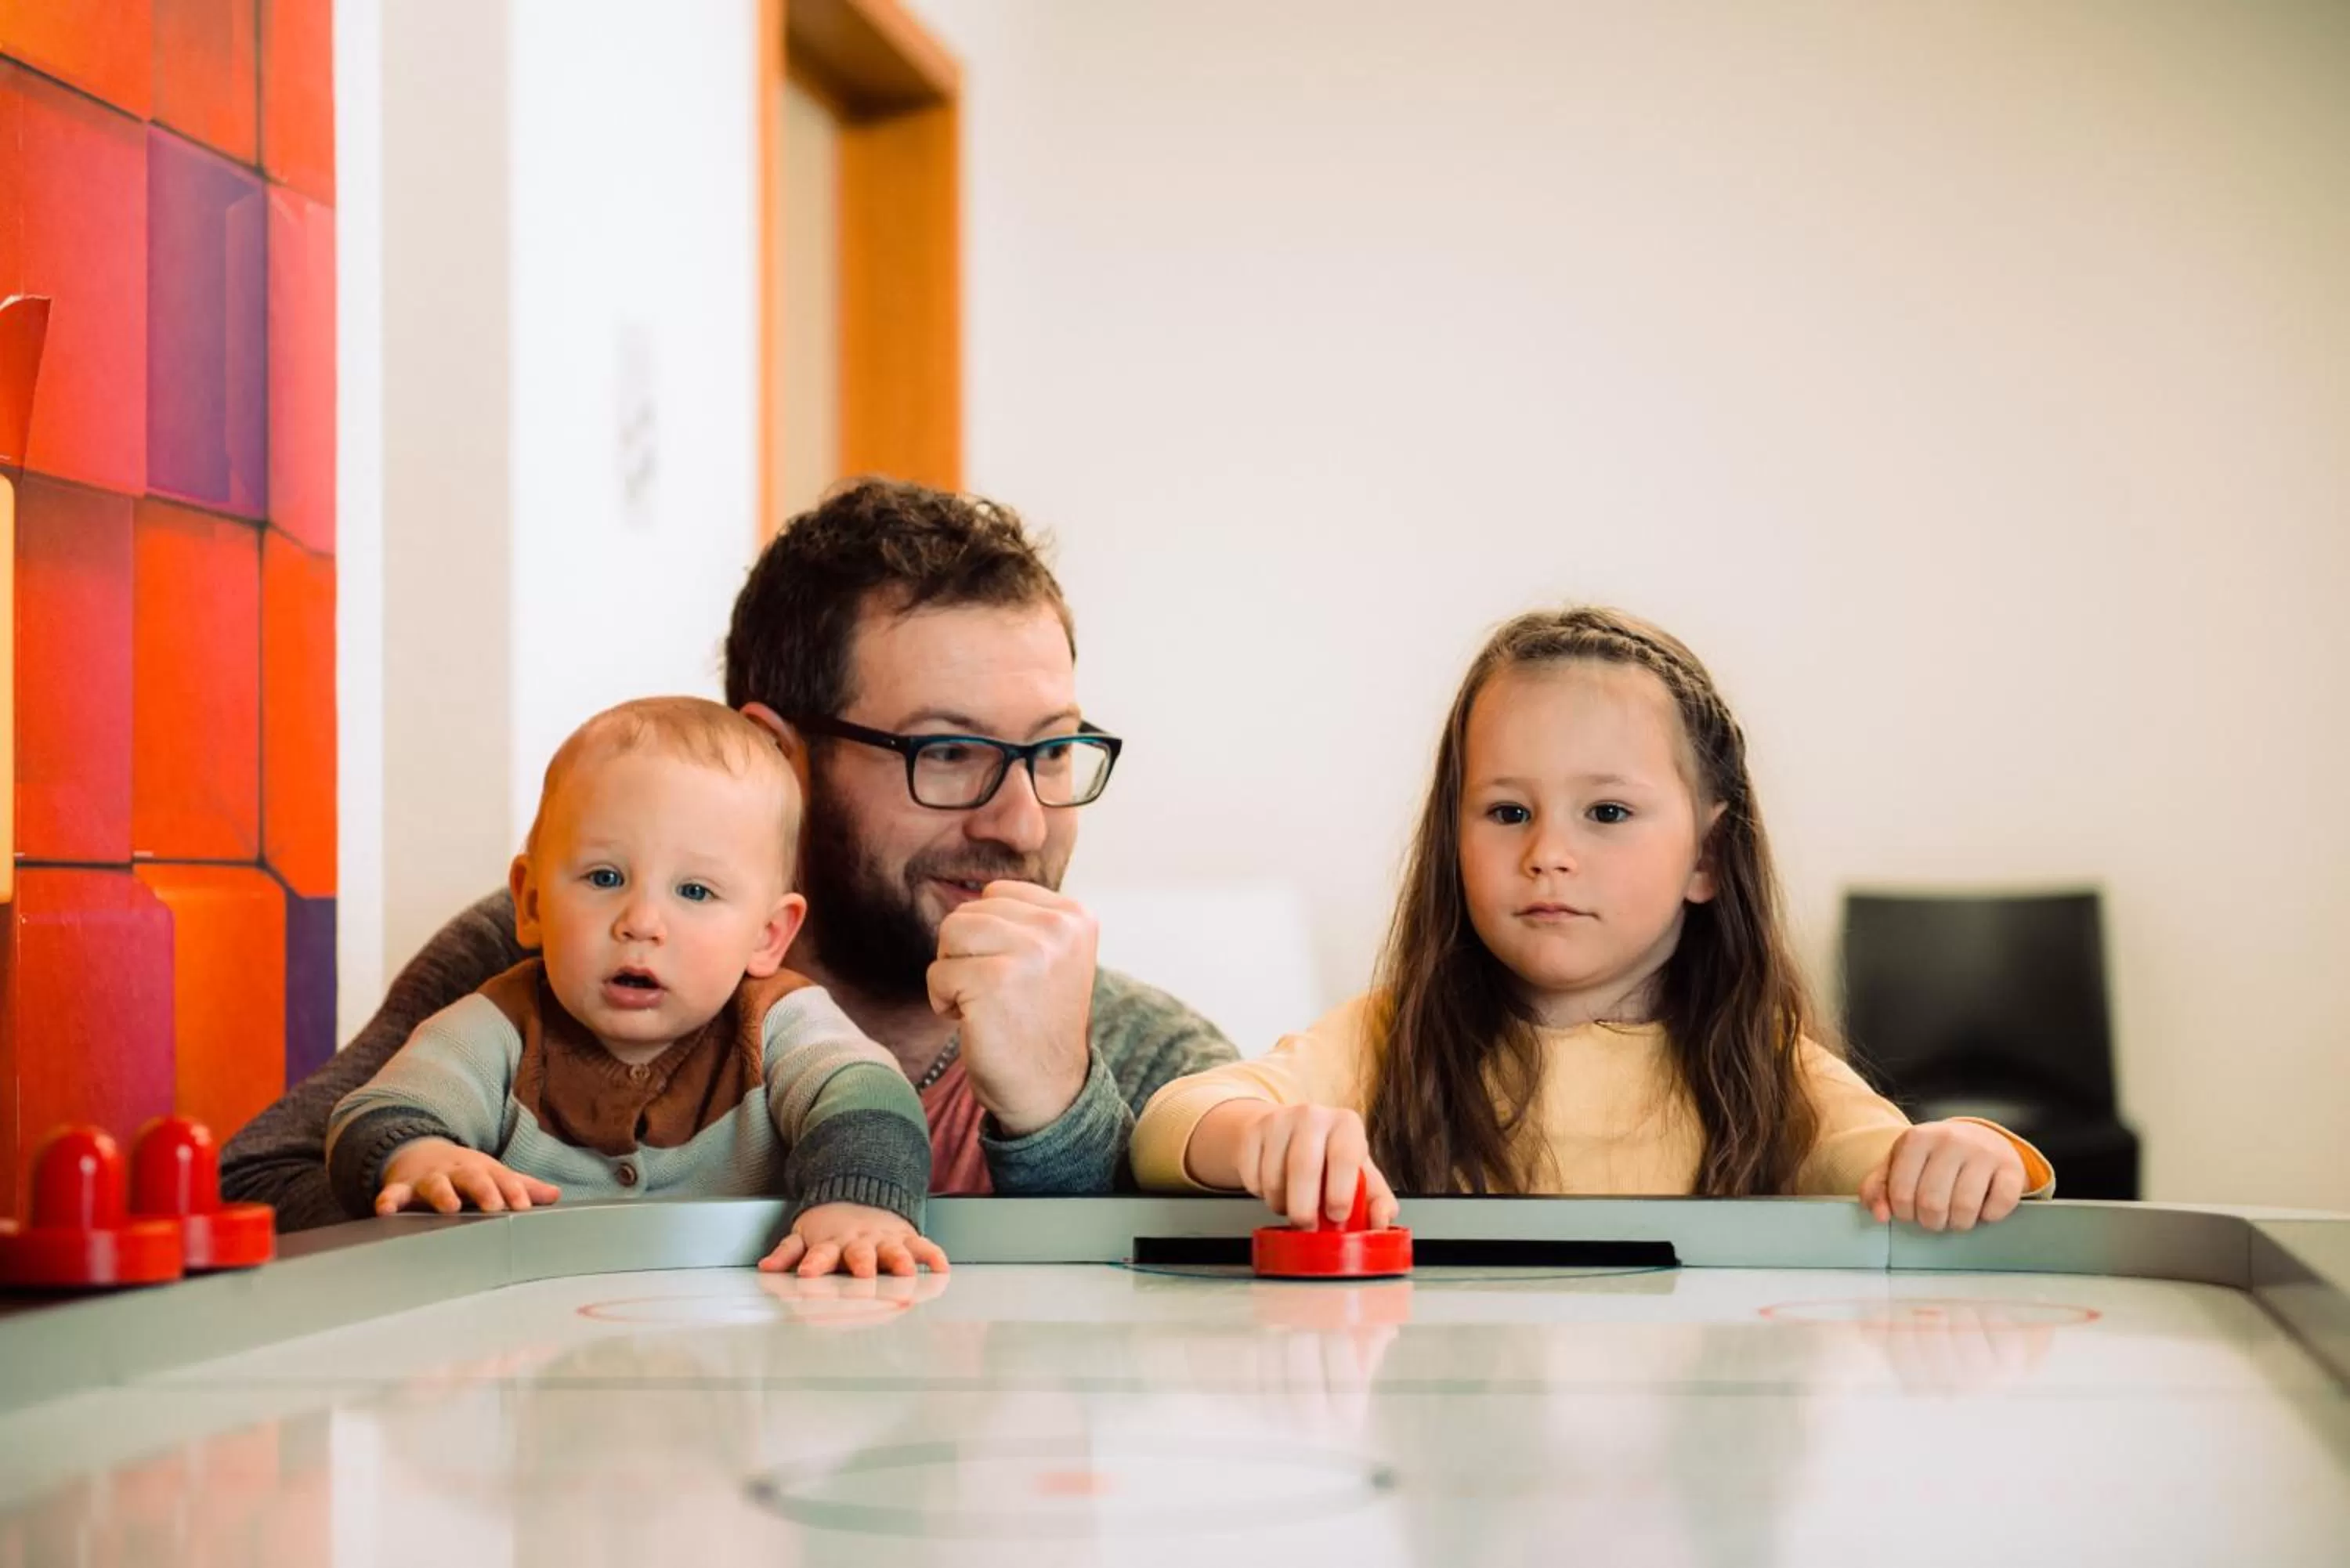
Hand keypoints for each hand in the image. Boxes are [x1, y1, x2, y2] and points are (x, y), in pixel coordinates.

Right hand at [377, 1137, 559, 1215]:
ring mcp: (428, 1178)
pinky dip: (388, 1200)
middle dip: (484, 1189)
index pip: (502, 1178)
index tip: (524, 1206)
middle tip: (495, 1206)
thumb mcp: (492, 1174)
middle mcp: (456, 1171)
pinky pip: (393, 1194)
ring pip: (435, 1184)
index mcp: (482, 1169)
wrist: (420, 1153)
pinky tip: (384, 1210)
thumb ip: (521, 1186)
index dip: (513, 1191)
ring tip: (450, 1207)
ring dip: (442, 1194)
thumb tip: (555, 1195)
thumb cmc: (465, 1172)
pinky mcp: (401, 1187)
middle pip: (472, 1177)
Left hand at [758, 1201, 949, 1278]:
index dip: (814, 1265)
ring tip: (907, 1274)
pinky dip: (934, 1256)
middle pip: (860, 1255)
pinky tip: (942, 1269)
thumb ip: (787, 1254)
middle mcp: (859, 1243)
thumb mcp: (803, 1236)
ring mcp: (885, 1240)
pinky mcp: (907, 1238)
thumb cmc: (830, 1227)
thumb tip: (765, 1269)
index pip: (820, 1255)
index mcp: (831, 1244)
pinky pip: (924, 1246)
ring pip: (894, 1252)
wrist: (861, 1194)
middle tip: (864, 1278)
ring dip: (900, 1262)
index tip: (807, 1275)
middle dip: (863, 1267)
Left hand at [927, 881, 1095, 1136]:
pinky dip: (944, 1002)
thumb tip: (967, 891)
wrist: (1048, 1090)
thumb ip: (1023, 919)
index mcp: (1074, 916)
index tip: (1016, 976)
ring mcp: (1029, 952)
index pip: (996, 894)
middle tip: (998, 995)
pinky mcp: (994, 981)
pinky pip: (937, 974)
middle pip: (968, 913)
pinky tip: (975, 1022)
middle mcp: (1058, 928)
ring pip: (949, 935)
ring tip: (984, 1003)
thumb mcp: (1051, 956)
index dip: (989, 937)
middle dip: (968, 955)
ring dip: (954, 974)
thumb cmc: (1037, 1022)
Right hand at [1217, 1101, 1400, 1230]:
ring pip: (1274, 1177)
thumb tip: (1381, 1220)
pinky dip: (1262, 1195)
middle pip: (1303, 1166)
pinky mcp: (1252, 1133)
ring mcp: (1278, 1121)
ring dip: (1282, 1204)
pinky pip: (1253, 1178)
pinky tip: (1275, 1190)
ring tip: (1293, 1205)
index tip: (1337, 1216)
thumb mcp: (1360, 1176)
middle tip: (1307, 1227)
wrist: (1287, 1133)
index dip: (1341, 1191)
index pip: (1345, 1155)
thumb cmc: (1329, 1159)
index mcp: (1346, 1124)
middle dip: (1304, 1207)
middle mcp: (1313, 1115)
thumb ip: (1377, 1201)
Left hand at [1859, 1120, 2026, 1231]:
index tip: (1911, 1213)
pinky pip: (1999, 1205)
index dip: (1904, 1214)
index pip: (1901, 1193)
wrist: (1978, 1137)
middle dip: (1931, 1222)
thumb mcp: (1899, 1164)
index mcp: (1918, 1138)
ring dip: (1959, 1223)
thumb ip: (1879, 1187)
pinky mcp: (2011, 1167)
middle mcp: (1951, 1140)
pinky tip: (1982, 1209)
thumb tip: (1880, 1215)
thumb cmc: (1933, 1157)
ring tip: (1956, 1217)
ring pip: (1965, 1208)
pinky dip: (1989, 1217)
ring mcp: (1983, 1152)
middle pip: (1932, 1203)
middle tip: (1935, 1219)